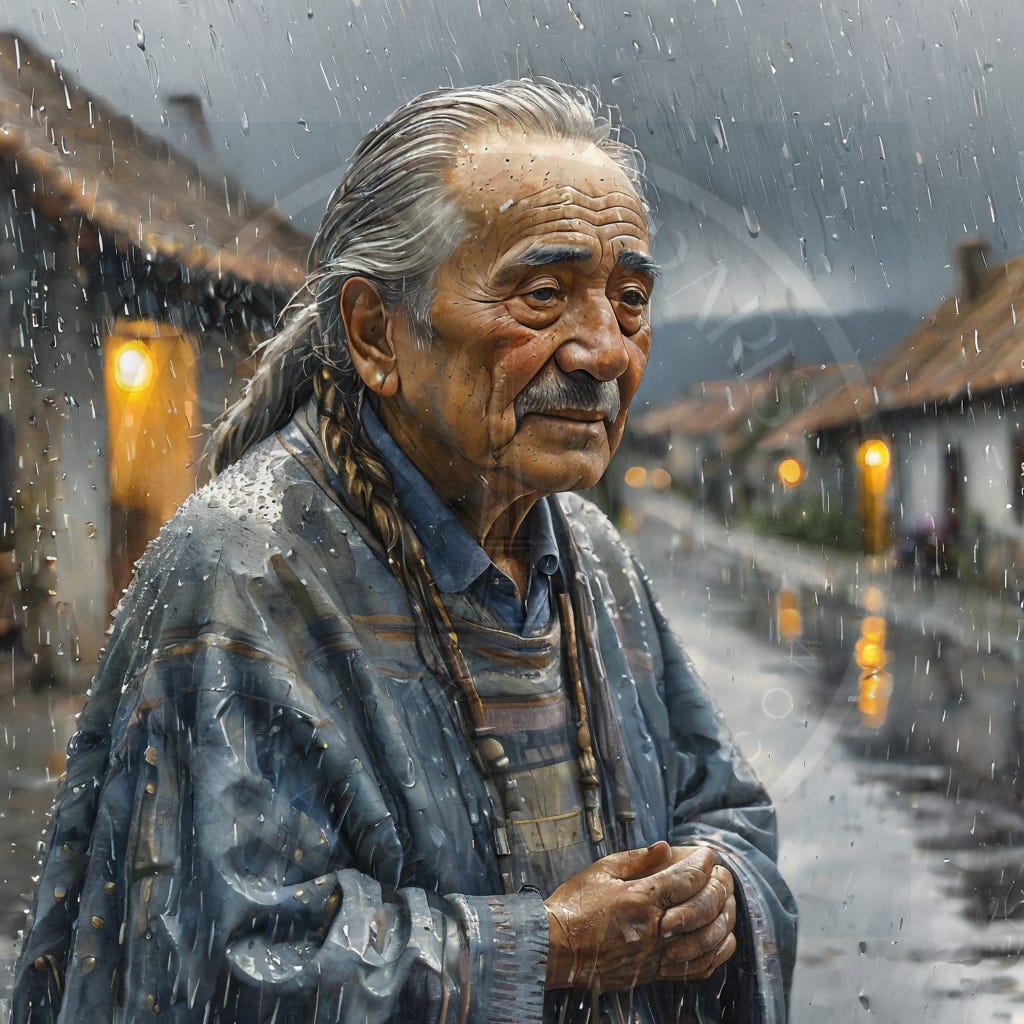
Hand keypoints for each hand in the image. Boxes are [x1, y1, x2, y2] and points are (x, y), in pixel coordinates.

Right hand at [544, 841, 736, 991]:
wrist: (556, 949)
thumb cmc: (574, 906)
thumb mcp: (600, 871)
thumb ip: (636, 859)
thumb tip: (665, 847)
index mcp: (640, 898)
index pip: (687, 879)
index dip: (703, 863)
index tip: (708, 854)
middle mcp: (653, 929)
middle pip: (704, 907)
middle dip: (718, 886)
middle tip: (719, 874)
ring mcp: (656, 955)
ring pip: (708, 940)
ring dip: (722, 918)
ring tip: (724, 902)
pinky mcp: (654, 974)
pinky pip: (697, 968)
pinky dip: (715, 952)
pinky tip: (720, 938)